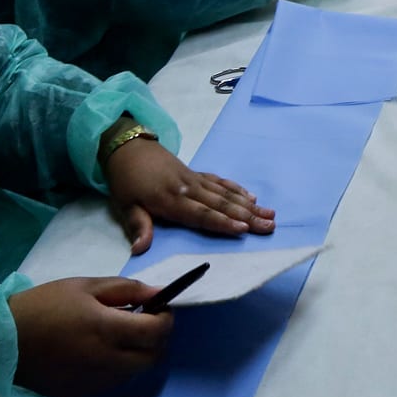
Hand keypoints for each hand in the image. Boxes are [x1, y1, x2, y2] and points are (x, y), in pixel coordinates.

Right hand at [9, 276, 174, 396]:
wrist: (2, 341)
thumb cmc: (44, 305)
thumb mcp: (86, 286)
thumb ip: (127, 290)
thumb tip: (158, 293)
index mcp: (107, 330)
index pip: (157, 332)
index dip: (166, 318)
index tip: (159, 308)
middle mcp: (106, 361)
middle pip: (152, 358)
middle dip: (155, 339)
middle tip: (141, 322)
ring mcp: (94, 382)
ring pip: (134, 371)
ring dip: (135, 353)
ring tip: (115, 334)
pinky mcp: (82, 393)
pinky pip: (112, 381)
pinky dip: (115, 366)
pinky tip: (97, 350)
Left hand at [104, 138, 275, 247]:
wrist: (128, 147)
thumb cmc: (126, 181)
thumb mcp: (126, 205)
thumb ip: (139, 226)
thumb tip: (139, 250)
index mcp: (171, 200)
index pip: (201, 215)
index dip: (222, 223)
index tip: (244, 229)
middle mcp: (189, 189)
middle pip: (222, 205)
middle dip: (248, 216)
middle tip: (270, 226)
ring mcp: (195, 179)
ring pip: (226, 193)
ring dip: (249, 205)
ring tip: (270, 214)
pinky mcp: (196, 173)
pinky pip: (221, 181)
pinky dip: (237, 189)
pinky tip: (252, 196)